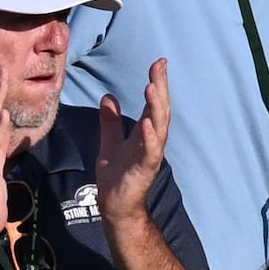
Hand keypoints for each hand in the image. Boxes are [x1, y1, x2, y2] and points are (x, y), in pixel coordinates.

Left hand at [95, 60, 171, 214]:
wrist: (115, 207)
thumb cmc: (116, 177)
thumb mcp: (109, 142)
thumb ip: (110, 121)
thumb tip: (107, 97)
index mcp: (144, 133)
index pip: (152, 104)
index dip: (157, 83)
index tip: (159, 63)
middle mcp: (151, 141)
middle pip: (159, 110)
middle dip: (161, 88)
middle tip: (160, 67)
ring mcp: (150, 155)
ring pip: (158, 127)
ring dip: (156, 108)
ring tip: (152, 88)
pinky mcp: (144, 169)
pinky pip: (150, 152)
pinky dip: (150, 137)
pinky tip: (146, 124)